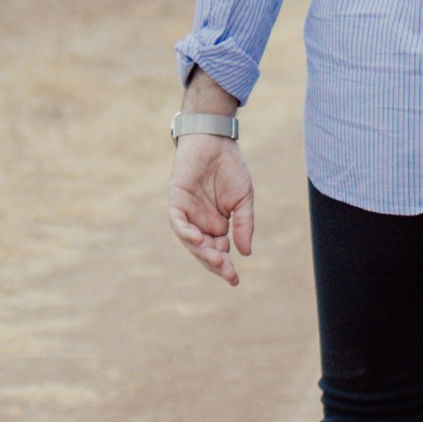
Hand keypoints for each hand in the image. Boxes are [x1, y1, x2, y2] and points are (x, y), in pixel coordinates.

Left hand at [170, 132, 256, 281]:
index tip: (234, 280)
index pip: (219, 252)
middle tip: (228, 273)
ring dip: (202, 252)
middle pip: (204, 251)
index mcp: (216, 225)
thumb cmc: (230, 168)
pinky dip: (185, 233)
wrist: (216, 141)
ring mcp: (187, 213)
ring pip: (190, 241)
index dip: (225, 267)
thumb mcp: (243, 200)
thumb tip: (246, 252)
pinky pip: (178, 223)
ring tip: (218, 260)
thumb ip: (244, 225)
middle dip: (215, 264)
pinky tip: (198, 239)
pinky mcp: (176, 201)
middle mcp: (200, 223)